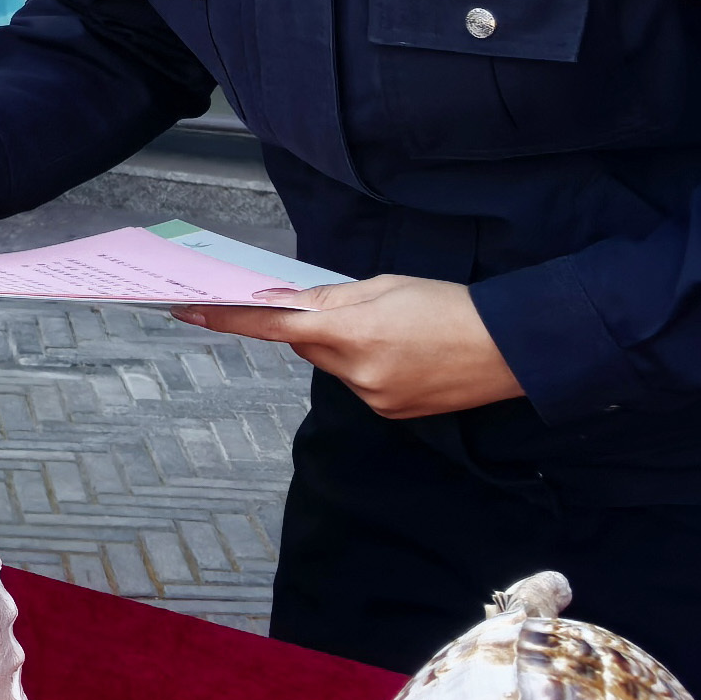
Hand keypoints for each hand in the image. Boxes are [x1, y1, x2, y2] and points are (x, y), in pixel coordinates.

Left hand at [174, 274, 524, 420]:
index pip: (273, 326)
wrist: (513, 349)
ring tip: (395, 331)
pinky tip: (405, 354)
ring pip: (334, 367)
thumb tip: (292, 304)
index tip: (188, 310)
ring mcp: (373, 399)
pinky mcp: (391, 413)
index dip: (227, 318)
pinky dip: (369, 367)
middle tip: (346, 308)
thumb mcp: (387, 286)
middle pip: (306, 347)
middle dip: (313, 327)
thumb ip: (333, 298)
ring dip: (346, 347)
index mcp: (351, 331)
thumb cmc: (451, 305)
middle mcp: (355, 372)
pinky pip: (360, 385)